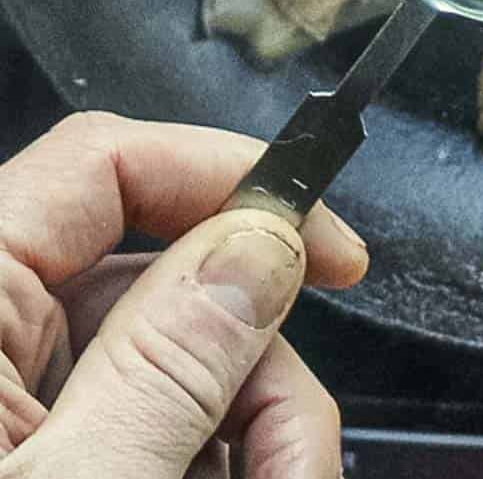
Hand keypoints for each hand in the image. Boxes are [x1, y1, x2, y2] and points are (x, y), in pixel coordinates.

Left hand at [0, 111, 367, 478]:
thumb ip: (169, 361)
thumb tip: (264, 242)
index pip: (104, 162)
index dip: (229, 177)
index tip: (324, 243)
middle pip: (166, 281)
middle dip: (262, 357)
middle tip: (300, 447)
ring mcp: (15, 402)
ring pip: (177, 357)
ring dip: (256, 422)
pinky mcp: (43, 453)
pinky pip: (151, 422)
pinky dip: (215, 456)